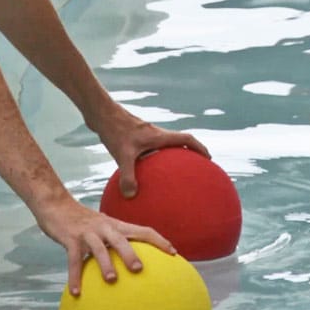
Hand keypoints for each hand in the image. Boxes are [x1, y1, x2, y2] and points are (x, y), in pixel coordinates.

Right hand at [34, 194, 176, 295]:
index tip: (174, 253)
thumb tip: (133, 261)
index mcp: (116, 225)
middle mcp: (104, 227)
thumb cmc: (83, 221)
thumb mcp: (103, 226)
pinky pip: (74, 259)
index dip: (159, 241)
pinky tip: (77, 292)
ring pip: (99, 248)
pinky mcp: (70, 238)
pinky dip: (75, 277)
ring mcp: (87, 232)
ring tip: (112, 280)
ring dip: (105, 264)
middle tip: (140, 270)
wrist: (55, 204)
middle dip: (131, 254)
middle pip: (121, 239)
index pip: (143, 230)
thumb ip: (116, 239)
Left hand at [95, 110, 209, 198]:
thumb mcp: (122, 155)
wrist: (100, 113)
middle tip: (196, 168)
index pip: (187, 140)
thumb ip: (128, 176)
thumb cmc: (114, 130)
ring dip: (172, 156)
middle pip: (180, 142)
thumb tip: (131, 196)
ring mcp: (145, 134)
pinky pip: (149, 150)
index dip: (200, 149)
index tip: (209, 159)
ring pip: (165, 146)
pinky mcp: (134, 136)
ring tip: (171, 175)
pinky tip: (141, 174)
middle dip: (190, 153)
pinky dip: (152, 160)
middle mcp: (155, 134)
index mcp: (160, 136)